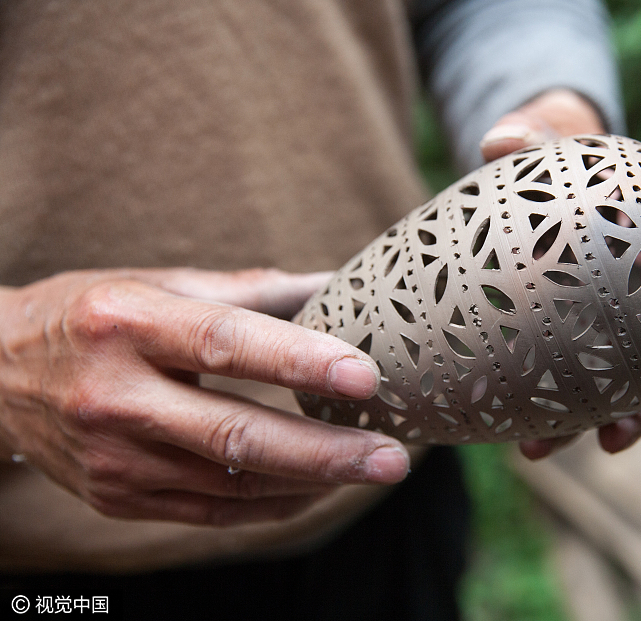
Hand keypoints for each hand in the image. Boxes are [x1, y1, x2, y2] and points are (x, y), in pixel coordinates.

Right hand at [0, 268, 409, 525]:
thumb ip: (252, 290)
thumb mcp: (160, 284)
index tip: (365, 376)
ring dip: (312, 480)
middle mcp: (114, 396)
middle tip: (392, 457)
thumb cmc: (94, 316)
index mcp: (127, 324)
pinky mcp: (116, 497)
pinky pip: (213, 512)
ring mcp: (112, 458)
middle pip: (236, 434)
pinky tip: (318, 487)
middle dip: (325, 452)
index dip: (299, 361)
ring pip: (232, 483)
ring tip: (372, 467)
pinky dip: (274, 503)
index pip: (225, 343)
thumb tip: (338, 282)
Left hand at [479, 89, 640, 458]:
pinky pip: (571, 379)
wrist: (540, 180)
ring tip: (541, 451)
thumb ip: (533, 137)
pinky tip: (518, 433)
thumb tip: (499, 138)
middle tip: (615, 440)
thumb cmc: (566, 159)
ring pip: (618, 385)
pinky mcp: (572, 337)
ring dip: (587, 423)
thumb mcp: (555, 141)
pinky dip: (552, 409)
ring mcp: (612, 322)